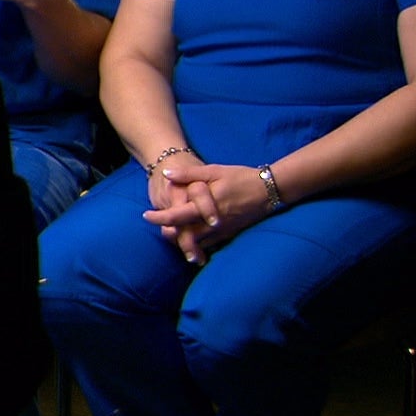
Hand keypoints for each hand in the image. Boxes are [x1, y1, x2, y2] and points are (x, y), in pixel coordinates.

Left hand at [142, 162, 277, 262]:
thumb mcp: (214, 171)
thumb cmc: (240, 177)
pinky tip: (190, 243)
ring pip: (197, 243)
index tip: (146, 215)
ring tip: (171, 237)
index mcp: (205, 205)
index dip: (159, 218)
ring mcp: (222, 230)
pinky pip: (210, 244)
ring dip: (182, 242)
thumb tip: (166, 173)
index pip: (177, 216)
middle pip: (184, 235)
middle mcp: (212, 222)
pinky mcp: (230, 234)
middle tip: (160, 230)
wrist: (269, 189)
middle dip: (169, 235)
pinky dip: (198, 245)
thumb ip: (189, 174)